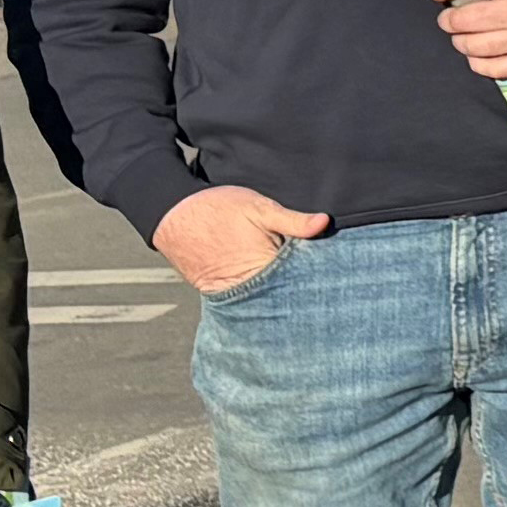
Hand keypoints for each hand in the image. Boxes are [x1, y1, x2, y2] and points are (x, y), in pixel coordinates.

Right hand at [156, 185, 328, 294]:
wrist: (171, 215)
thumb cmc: (216, 208)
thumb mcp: (258, 207)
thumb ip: (292, 220)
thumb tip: (324, 222)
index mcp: (263, 268)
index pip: (303, 281)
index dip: (320, 276)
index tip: (335, 276)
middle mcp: (248, 287)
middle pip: (286, 294)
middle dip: (303, 289)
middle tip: (326, 289)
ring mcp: (232, 293)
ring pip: (268, 299)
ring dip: (282, 293)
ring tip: (304, 293)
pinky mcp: (220, 294)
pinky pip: (247, 299)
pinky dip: (261, 295)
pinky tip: (276, 291)